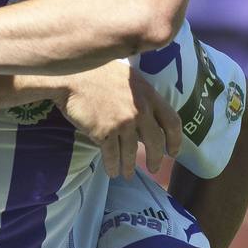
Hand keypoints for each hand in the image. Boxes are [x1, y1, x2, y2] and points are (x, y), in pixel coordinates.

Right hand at [59, 62, 181, 178]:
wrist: (71, 75)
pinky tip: (112, 171)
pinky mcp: (105, 132)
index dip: (176, 141)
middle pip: (155, 142)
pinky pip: (112, 156)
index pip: (172, 122)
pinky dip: (113, 166)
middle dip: (155, 159)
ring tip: (126, 174)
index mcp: (149, 95)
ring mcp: (122, 122)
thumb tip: (150, 120)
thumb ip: (142, 97)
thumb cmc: (98, 73)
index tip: (172, 152)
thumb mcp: (129, 78)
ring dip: (129, 167)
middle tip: (153, 168)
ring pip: (131, 152)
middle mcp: (140, 110)